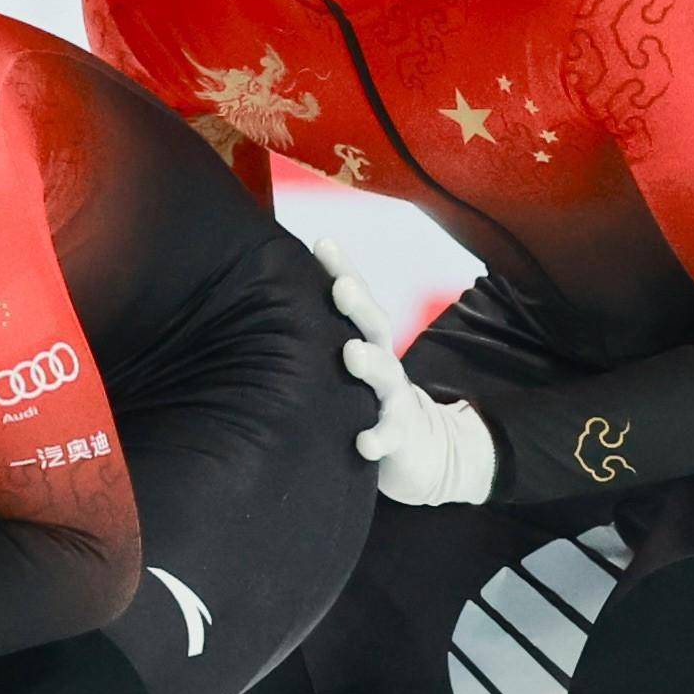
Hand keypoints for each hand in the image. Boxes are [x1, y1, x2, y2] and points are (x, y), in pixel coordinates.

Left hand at [318, 239, 494, 506]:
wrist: (424, 450)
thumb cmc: (367, 399)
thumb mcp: (351, 363)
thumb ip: (320, 335)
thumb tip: (269, 299)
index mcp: (367, 341)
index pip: (356, 299)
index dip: (343, 269)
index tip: (323, 243)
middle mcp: (382, 364)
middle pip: (375, 327)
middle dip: (359, 305)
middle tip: (341, 286)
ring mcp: (394, 400)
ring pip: (386, 377)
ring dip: (371, 364)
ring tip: (352, 353)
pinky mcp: (400, 438)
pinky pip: (391, 436)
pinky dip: (379, 439)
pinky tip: (364, 443)